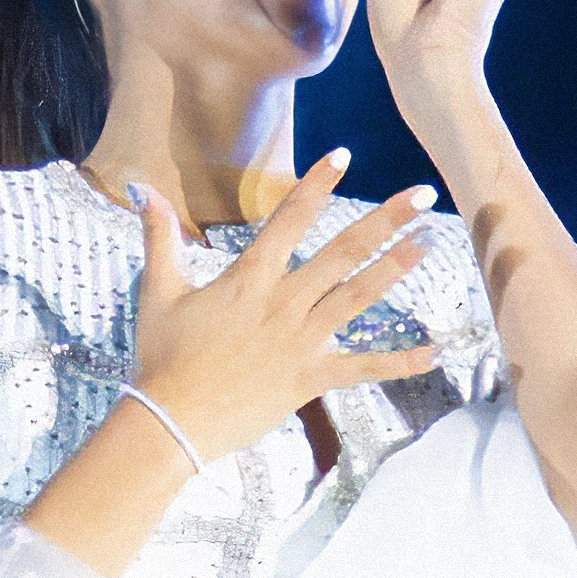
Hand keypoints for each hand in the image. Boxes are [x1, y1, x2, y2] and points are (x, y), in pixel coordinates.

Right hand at [131, 151, 441, 464]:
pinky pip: (362, 368)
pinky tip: (432, 352)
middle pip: (344, 252)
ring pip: (359, 297)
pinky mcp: (310, 378)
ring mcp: (302, 341)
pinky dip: (399, 362)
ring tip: (429, 243)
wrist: (171, 420)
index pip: (290, 219)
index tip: (343, 157)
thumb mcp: (157, 292)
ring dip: (397, 268)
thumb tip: (144, 190)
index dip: (317, 184)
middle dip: (386, 220)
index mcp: (250, 279)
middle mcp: (284, 303)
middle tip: (422, 195)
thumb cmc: (161, 358)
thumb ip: (159, 238)